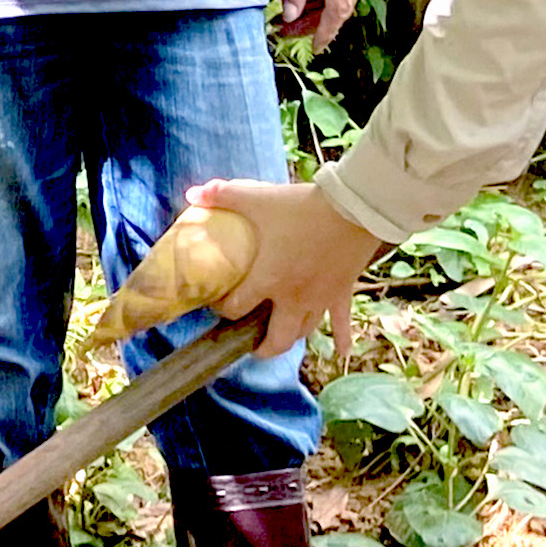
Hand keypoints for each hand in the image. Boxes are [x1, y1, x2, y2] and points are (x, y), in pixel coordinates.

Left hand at [188, 175, 386, 358]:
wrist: (353, 207)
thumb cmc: (301, 206)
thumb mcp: (258, 198)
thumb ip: (222, 195)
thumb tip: (192, 193)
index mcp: (268, 279)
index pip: (237, 308)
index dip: (222, 310)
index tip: (217, 304)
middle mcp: (294, 298)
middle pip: (276, 339)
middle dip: (261, 347)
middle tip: (251, 344)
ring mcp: (321, 298)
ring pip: (305, 332)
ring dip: (291, 337)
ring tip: (280, 337)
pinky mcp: (342, 292)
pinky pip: (342, 323)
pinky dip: (342, 338)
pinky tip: (342, 353)